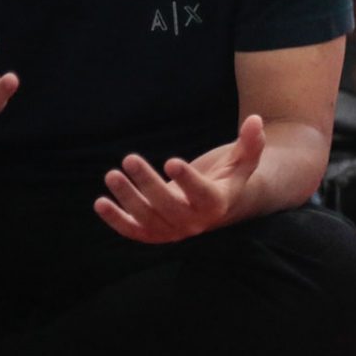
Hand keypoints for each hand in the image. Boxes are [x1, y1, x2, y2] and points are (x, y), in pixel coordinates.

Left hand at [95, 114, 266, 243]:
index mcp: (217, 204)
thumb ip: (250, 143)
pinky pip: (133, 231)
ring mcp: (172, 231)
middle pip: (169, 207)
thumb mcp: (241, 162)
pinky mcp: (154, 234)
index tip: (171, 161)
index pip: (202, 194)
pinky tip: (100, 202)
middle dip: (148, 184)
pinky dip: (115, 220)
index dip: (187, 181)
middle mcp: (195, 222)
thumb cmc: (227, 179)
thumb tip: (255, 120)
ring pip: (147, 219)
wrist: (215, 207)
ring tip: (112, 174)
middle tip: (130, 158)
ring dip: (127, 198)